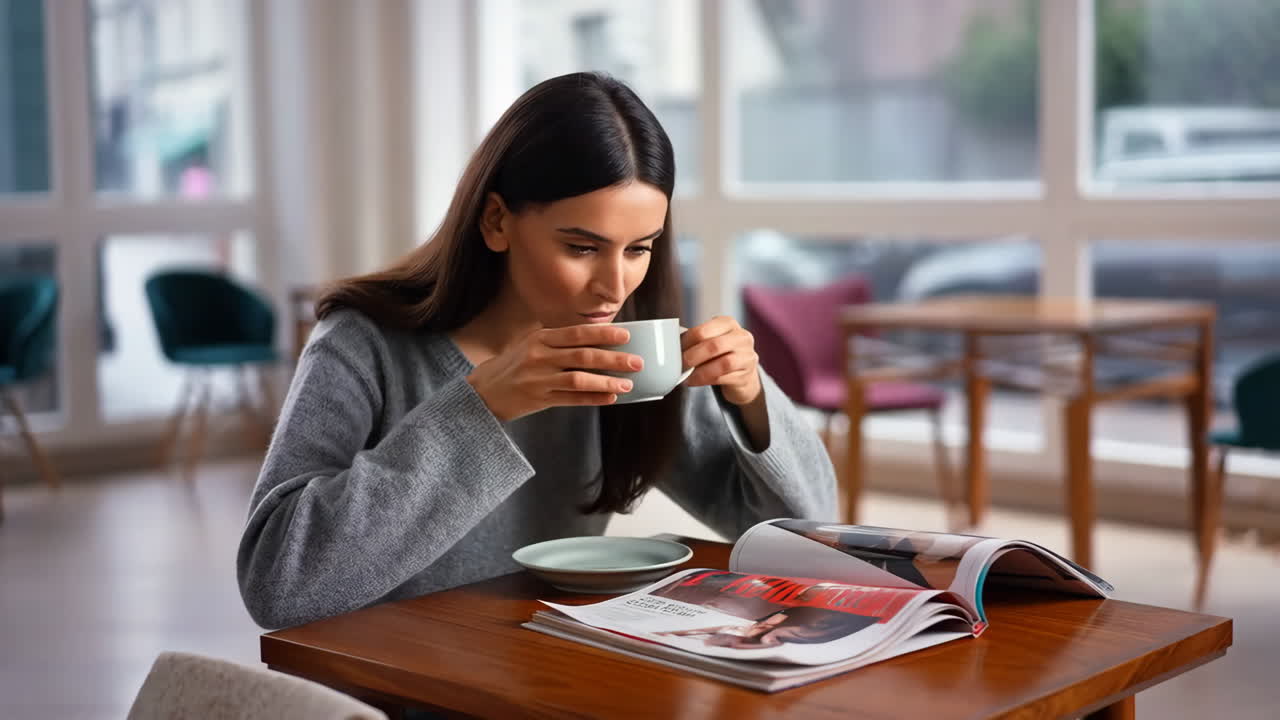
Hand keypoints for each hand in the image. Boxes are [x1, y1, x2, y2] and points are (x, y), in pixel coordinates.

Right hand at [466, 325, 643, 421]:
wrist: (483, 390)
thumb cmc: (514, 364)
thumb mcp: (531, 343)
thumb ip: (559, 340)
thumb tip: (598, 336)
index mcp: (541, 338)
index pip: (577, 333)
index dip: (603, 333)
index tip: (627, 335)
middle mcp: (540, 356)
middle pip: (583, 356)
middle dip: (613, 358)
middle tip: (637, 362)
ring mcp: (539, 379)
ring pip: (579, 380)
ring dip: (606, 382)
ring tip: (628, 383)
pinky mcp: (539, 400)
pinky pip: (571, 400)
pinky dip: (593, 399)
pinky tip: (610, 398)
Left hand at [680, 316, 761, 406]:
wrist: (743, 371)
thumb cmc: (721, 352)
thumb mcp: (711, 339)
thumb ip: (696, 339)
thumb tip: (672, 345)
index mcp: (728, 323)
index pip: (703, 330)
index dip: (686, 342)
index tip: (675, 350)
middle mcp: (741, 337)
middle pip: (714, 346)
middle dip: (693, 357)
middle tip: (680, 364)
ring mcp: (747, 356)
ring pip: (723, 364)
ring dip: (701, 372)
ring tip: (688, 376)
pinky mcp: (746, 375)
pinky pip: (724, 378)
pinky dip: (706, 381)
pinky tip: (695, 381)